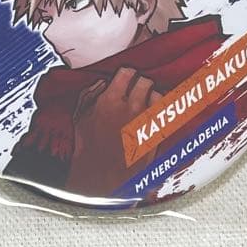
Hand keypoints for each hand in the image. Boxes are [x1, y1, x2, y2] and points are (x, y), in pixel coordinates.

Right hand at [64, 67, 162, 197]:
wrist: (103, 173)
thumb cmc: (89, 147)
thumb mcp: (80, 116)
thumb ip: (89, 95)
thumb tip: (101, 83)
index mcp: (110, 100)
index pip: (127, 73)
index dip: (126, 73)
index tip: (125, 77)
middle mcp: (131, 107)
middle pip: (145, 81)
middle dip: (140, 83)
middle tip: (137, 88)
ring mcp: (146, 121)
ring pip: (158, 95)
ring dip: (152, 96)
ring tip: (146, 101)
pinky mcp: (156, 133)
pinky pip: (165, 114)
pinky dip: (160, 112)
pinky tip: (154, 114)